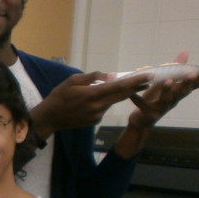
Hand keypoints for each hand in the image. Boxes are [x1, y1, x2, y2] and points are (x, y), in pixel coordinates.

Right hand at [31, 71, 148, 138]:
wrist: (50, 118)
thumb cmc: (59, 96)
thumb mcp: (72, 80)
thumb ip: (93, 77)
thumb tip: (111, 76)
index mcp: (92, 94)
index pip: (119, 86)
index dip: (135, 81)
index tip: (149, 76)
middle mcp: (98, 106)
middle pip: (122, 95)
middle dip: (136, 87)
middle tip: (148, 80)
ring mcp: (98, 115)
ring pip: (112, 102)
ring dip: (116, 94)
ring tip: (109, 89)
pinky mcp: (96, 121)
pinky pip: (104, 108)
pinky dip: (103, 103)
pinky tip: (90, 103)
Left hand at [126, 52, 198, 128]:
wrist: (141, 122)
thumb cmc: (155, 100)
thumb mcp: (164, 84)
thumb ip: (174, 70)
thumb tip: (185, 53)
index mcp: (177, 93)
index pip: (194, 84)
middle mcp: (173, 100)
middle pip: (183, 92)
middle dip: (187, 83)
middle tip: (191, 74)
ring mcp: (161, 108)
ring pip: (166, 100)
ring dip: (167, 90)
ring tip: (168, 81)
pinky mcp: (148, 114)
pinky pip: (142, 106)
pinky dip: (137, 100)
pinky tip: (132, 95)